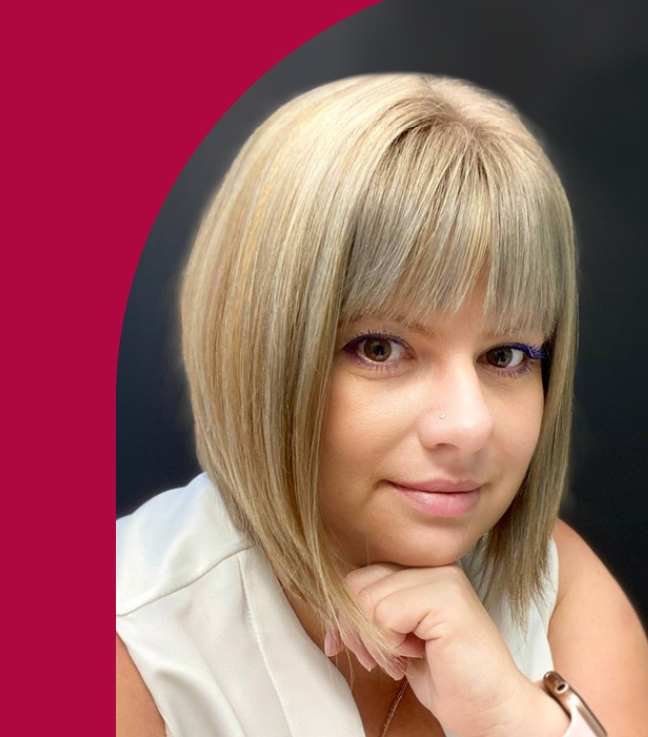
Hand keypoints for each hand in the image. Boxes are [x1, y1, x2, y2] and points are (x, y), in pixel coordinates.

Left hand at [325, 563, 542, 736]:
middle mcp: (433, 566)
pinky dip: (391, 643)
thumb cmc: (449, 676)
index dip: (345, 614)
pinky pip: (385, 614)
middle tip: (380, 658)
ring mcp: (441, 578)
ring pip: (367, 600)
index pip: (360, 576)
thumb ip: (372, 614)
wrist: (493, 709)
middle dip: (355, 629)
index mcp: (421, 570)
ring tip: (404, 657)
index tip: (347, 646)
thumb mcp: (398, 637)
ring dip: (376, 640)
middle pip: (357, 584)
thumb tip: (330, 612)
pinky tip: (419, 654)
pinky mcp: (446, 598)